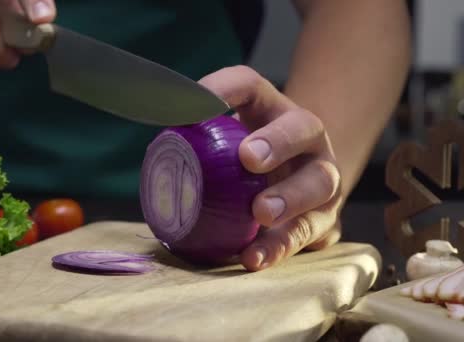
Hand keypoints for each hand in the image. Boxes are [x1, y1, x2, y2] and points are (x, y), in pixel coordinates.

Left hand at [199, 65, 342, 270]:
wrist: (302, 181)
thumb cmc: (253, 160)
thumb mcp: (226, 140)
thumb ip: (195, 134)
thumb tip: (155, 125)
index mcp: (274, 110)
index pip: (250, 87)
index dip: (226, 90)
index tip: (205, 106)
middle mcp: (308, 141)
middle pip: (303, 130)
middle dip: (278, 143)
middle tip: (249, 159)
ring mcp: (323, 181)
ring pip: (319, 186)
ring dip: (289, 201)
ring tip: (261, 216)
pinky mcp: (325, 221)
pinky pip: (311, 235)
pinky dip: (282, 247)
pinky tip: (255, 257)